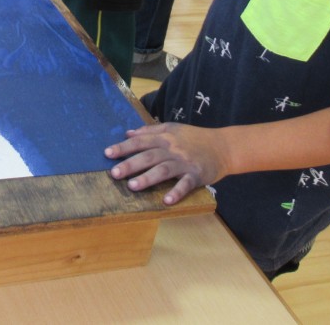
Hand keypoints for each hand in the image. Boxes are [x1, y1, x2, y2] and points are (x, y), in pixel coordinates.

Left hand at [105, 122, 228, 205]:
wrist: (223, 146)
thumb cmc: (194, 138)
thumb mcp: (172, 128)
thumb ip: (150, 130)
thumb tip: (128, 133)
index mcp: (165, 137)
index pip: (140, 142)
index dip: (123, 147)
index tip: (107, 153)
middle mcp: (172, 149)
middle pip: (148, 156)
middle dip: (130, 164)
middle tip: (114, 173)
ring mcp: (184, 162)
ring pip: (163, 169)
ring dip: (148, 178)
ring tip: (132, 186)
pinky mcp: (197, 174)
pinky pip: (185, 184)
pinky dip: (177, 192)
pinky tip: (166, 201)